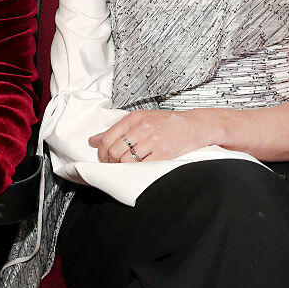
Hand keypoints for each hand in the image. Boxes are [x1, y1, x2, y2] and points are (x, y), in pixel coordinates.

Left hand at [88, 109, 210, 162]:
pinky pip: (141, 166)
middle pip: (114, 150)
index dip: (101, 151)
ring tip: (126, 166)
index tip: (103, 157)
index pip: (107, 137)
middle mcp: (143, 127)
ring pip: (125, 160)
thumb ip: (117, 129)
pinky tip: (139, 167)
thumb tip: (94, 140)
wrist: (195, 125)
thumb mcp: (141, 119)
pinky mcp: (163, 153)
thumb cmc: (168, 123)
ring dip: (122, 167)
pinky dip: (136, 169)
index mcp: (135, 117)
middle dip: (110, 161)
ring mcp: (153, 140)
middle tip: (114, 165)